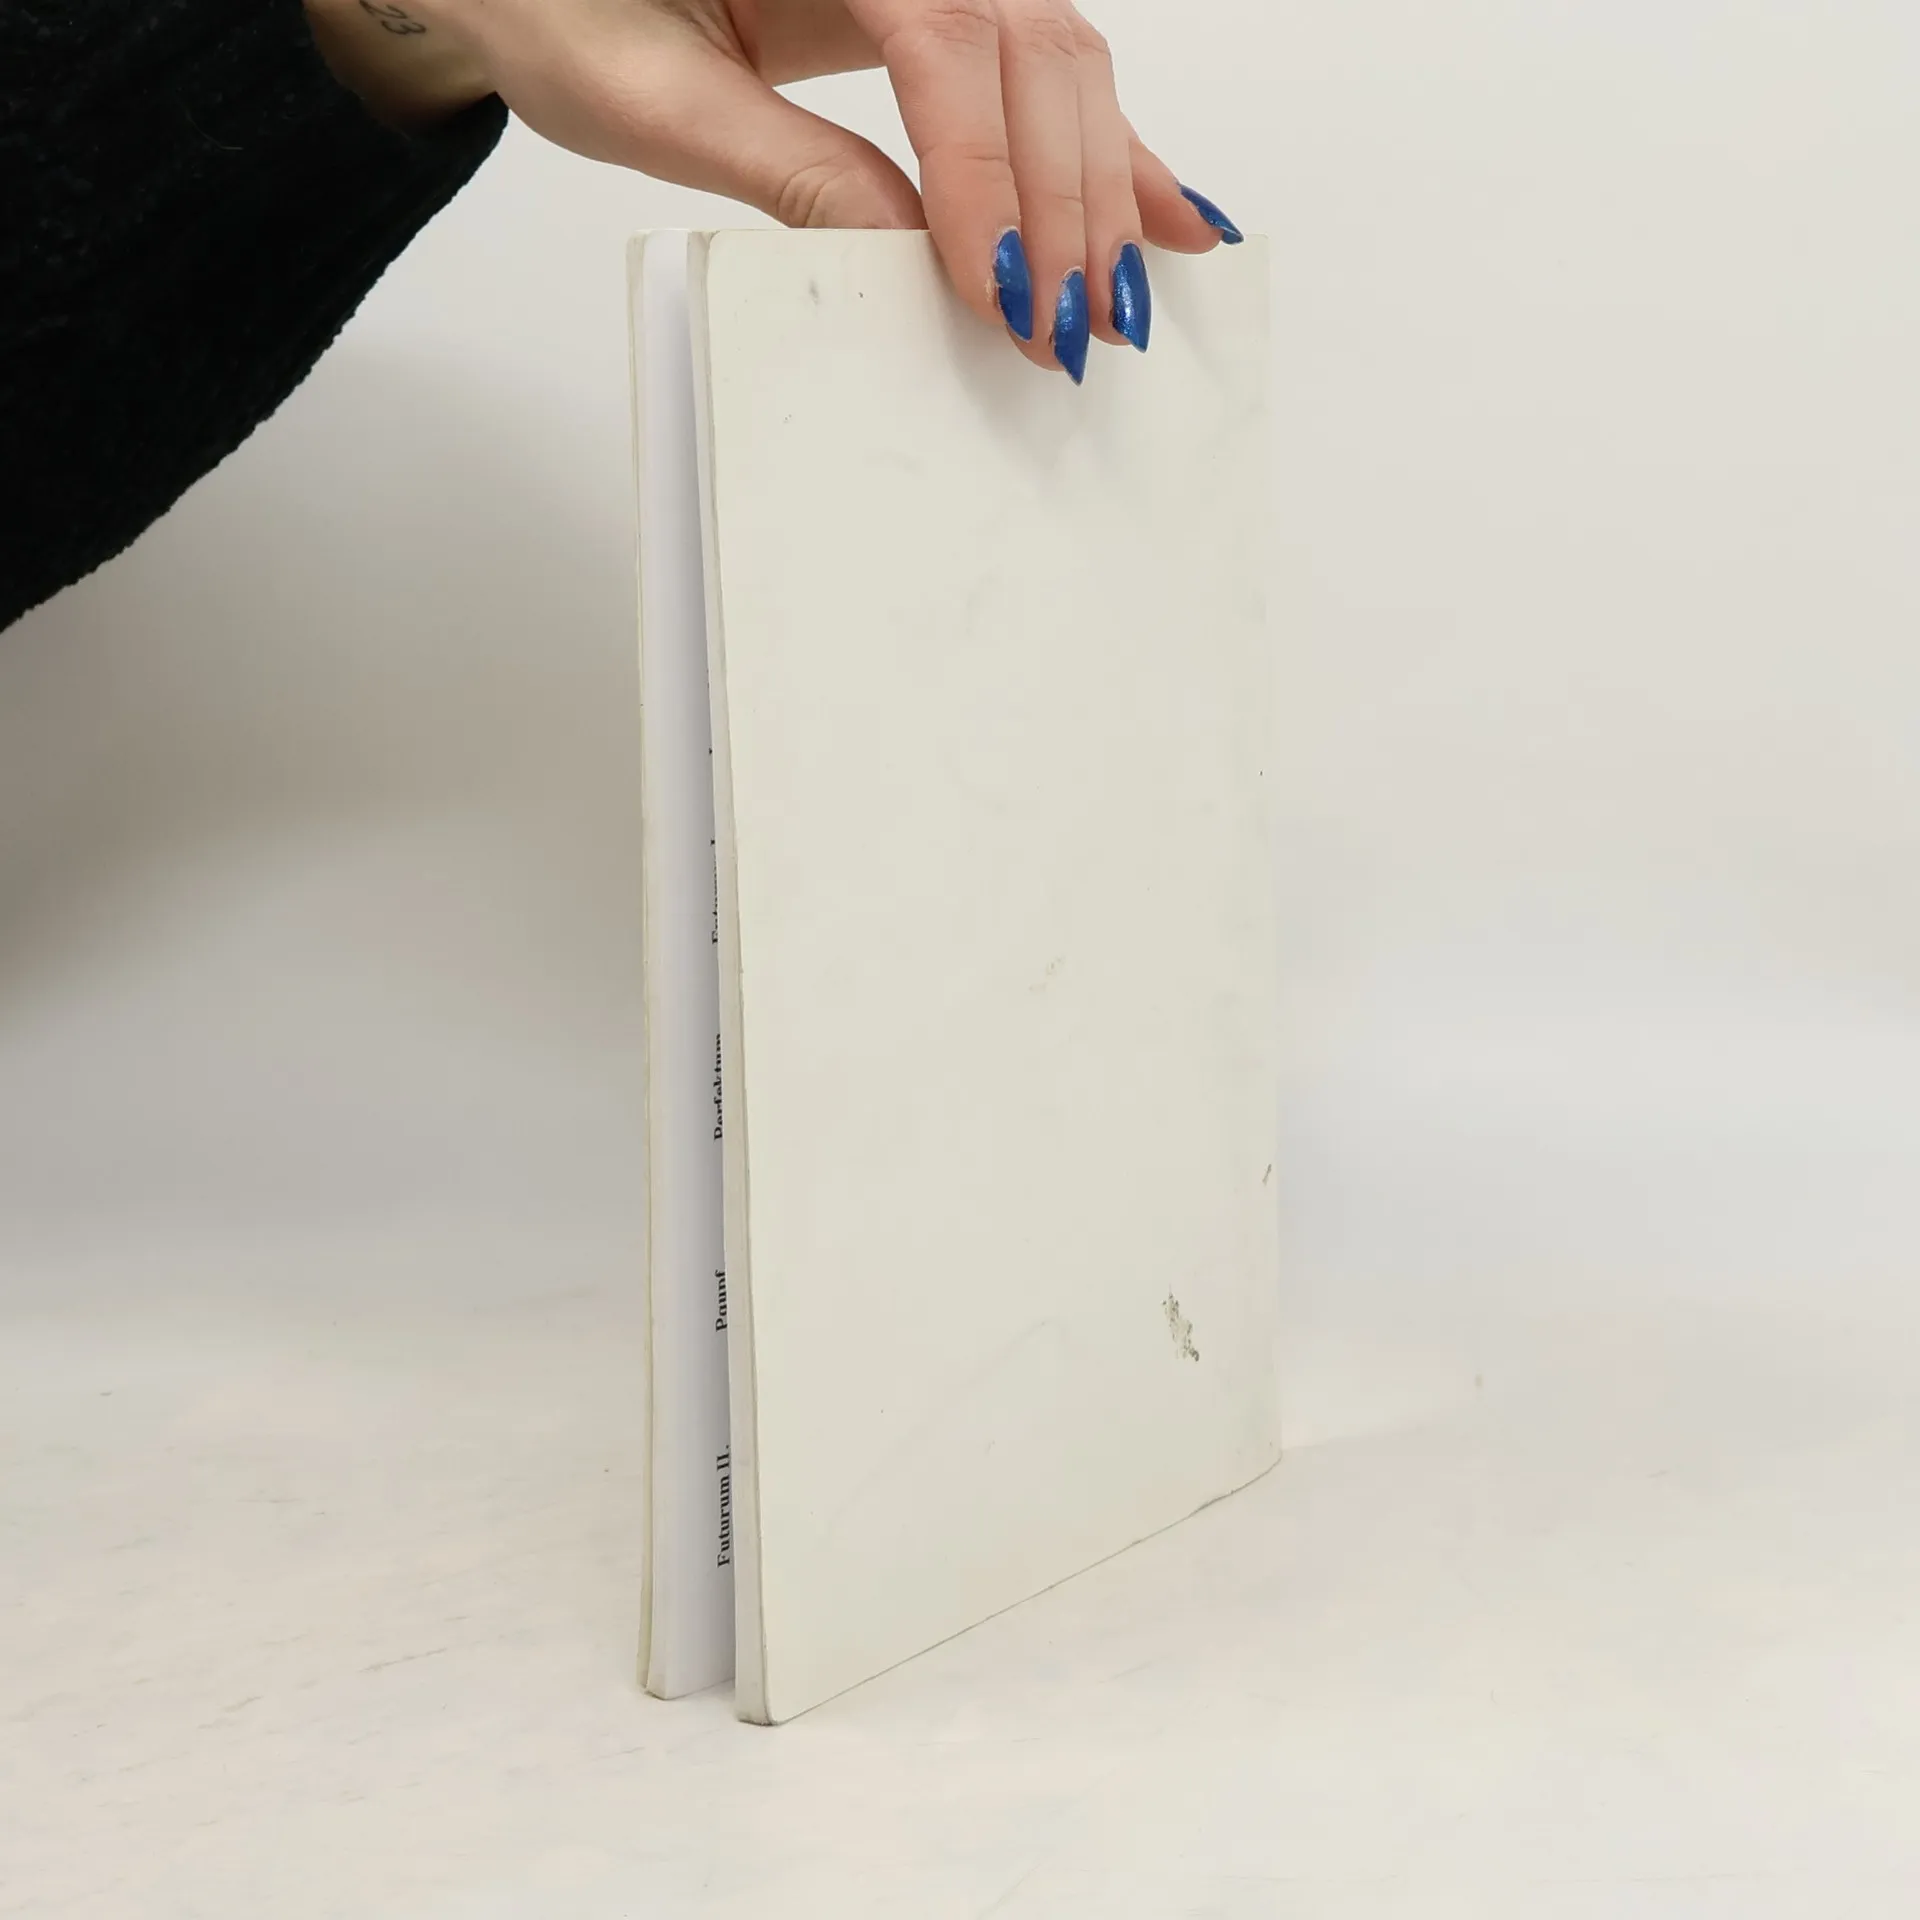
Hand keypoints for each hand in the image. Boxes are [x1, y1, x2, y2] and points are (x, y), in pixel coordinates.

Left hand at [306, 0, 1243, 377]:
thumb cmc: (552, 1)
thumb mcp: (649, 98)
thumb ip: (790, 168)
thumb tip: (909, 258)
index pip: (945, 41)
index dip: (985, 175)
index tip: (1002, 295)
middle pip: (1030, 42)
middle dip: (1065, 197)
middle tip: (1070, 328)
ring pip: (1058, 51)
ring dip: (1102, 183)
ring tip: (1125, 299)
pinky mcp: (935, 0)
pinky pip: (1036, 61)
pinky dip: (1102, 144)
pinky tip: (1165, 209)